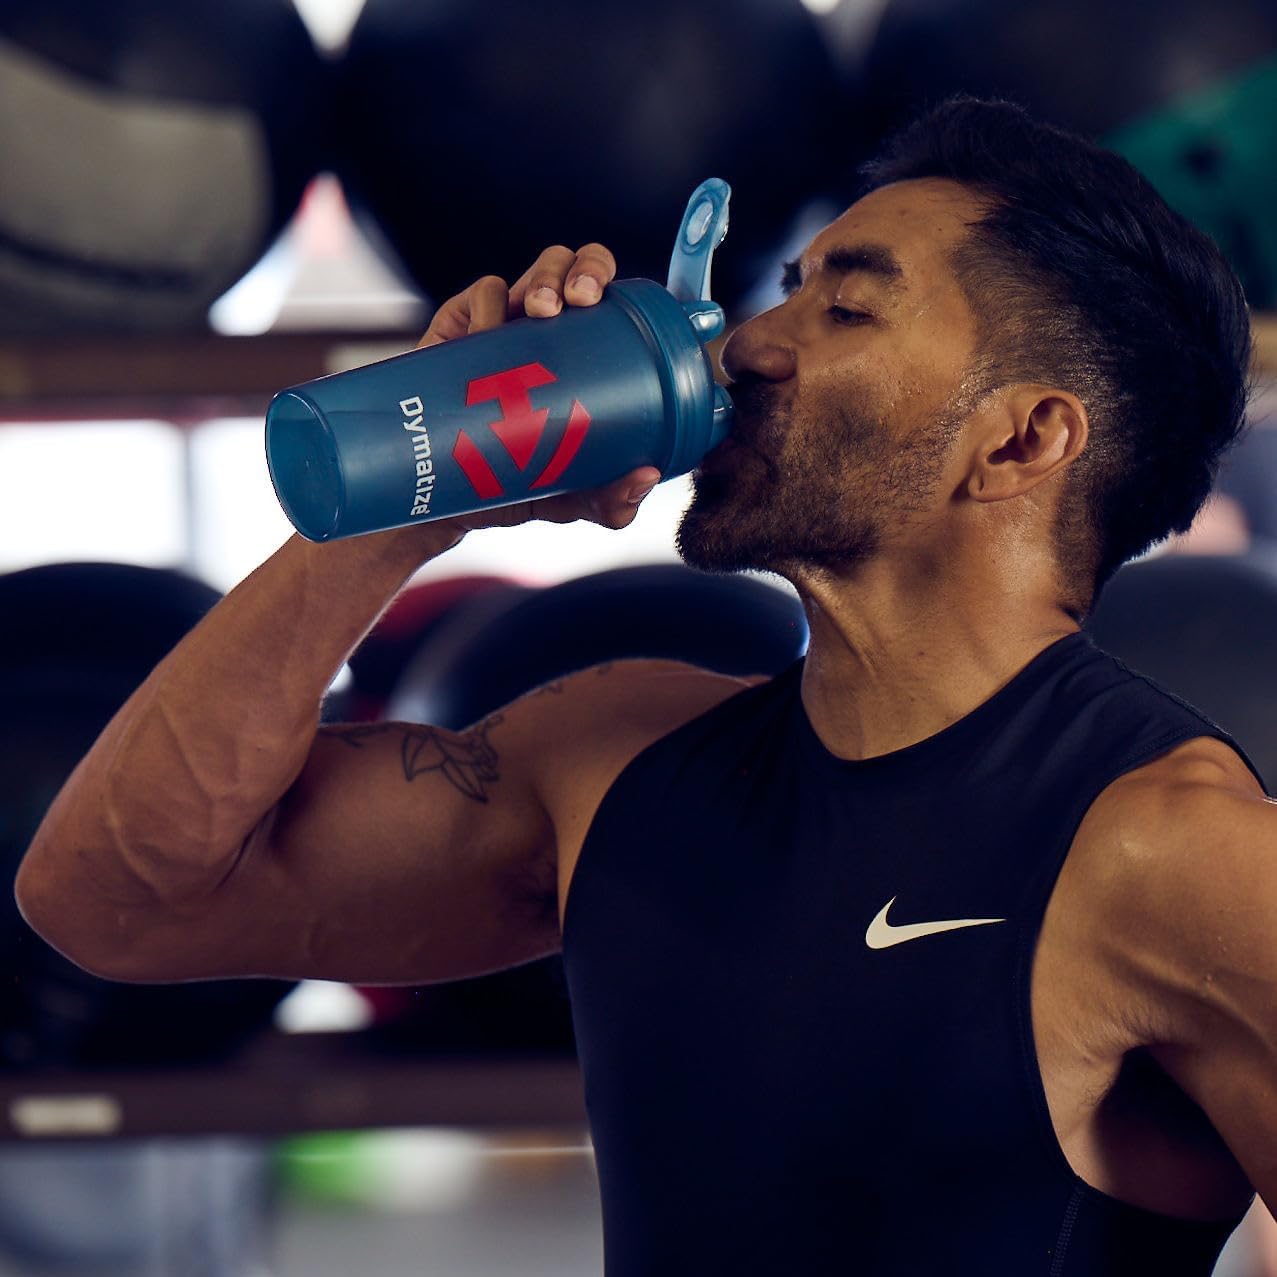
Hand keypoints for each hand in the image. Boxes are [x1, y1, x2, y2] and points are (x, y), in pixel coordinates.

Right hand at [418, 245, 661, 533]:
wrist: (444, 503)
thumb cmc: (517, 488)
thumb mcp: (570, 498)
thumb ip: (610, 500)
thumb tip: (646, 476)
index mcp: (583, 356)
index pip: (609, 300)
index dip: (619, 286)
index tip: (616, 303)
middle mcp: (548, 332)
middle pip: (576, 269)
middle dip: (585, 269)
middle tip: (581, 300)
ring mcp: (507, 326)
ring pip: (536, 272)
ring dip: (545, 278)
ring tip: (543, 311)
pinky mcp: (461, 330)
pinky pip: (483, 295)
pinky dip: (491, 304)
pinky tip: (491, 332)